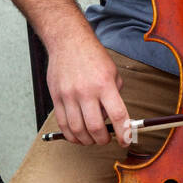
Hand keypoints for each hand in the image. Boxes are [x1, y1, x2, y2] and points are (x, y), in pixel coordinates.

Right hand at [46, 29, 131, 146]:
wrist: (68, 42)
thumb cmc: (92, 56)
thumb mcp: (113, 72)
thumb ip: (115, 94)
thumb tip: (114, 117)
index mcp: (104, 85)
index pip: (118, 115)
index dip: (123, 133)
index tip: (125, 141)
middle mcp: (86, 91)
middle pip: (95, 127)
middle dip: (103, 140)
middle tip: (106, 140)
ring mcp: (69, 95)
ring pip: (77, 129)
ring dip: (87, 140)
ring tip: (91, 140)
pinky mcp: (56, 98)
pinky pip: (62, 123)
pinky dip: (71, 135)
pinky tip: (77, 136)